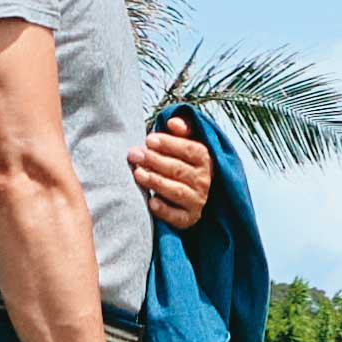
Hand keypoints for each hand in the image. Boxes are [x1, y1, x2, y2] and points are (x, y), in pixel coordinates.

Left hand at [133, 118, 218, 232]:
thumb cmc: (178, 162)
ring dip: (156, 182)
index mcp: (205, 159)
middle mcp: (204, 180)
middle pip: (179, 169)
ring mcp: (197, 201)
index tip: (149, 140)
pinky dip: (164, 210)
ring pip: (177, 191)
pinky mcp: (188, 218)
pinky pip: (177, 216)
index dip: (169, 144)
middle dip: (155, 161)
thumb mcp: (184, 142)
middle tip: (135, 154)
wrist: (186, 195)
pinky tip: (150, 201)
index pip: (190, 149)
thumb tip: (173, 123)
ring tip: (137, 173)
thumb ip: (182, 128)